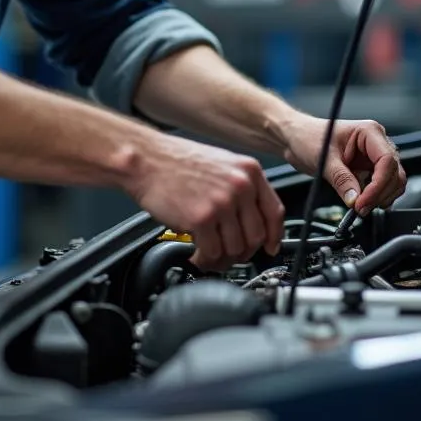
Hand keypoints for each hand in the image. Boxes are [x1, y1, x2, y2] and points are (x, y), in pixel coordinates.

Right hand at [127, 133, 284, 270]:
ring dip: (222, 259)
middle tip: (229, 255)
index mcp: (249, 171)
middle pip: (256, 236)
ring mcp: (222, 202)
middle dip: (242, 252)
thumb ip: (241, 188)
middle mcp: (240, 185)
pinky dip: (204, 261)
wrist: (146, 159)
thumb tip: (251, 220)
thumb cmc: (177, 162)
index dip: (274, 236)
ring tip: (209, 256)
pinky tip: (196, 255)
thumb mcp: (222, 164)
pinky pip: (212, 253)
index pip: (274, 212)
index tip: (270, 248)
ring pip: (235, 249)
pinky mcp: (201, 218)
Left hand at [281, 115, 406, 215]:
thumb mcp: (324, 159)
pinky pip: (381, 186)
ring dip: (380, 197)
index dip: (379, 184)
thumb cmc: (307, 137)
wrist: (297, 137)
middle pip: (394, 173)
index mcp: (369, 132)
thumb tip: (355, 199)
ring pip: (393, 181)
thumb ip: (341, 179)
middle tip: (360, 208)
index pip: (387, 160)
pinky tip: (361, 202)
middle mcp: (375, 142)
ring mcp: (373, 156)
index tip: (364, 201)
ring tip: (360, 206)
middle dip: (380, 193)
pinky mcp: (368, 168)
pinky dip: (375, 197)